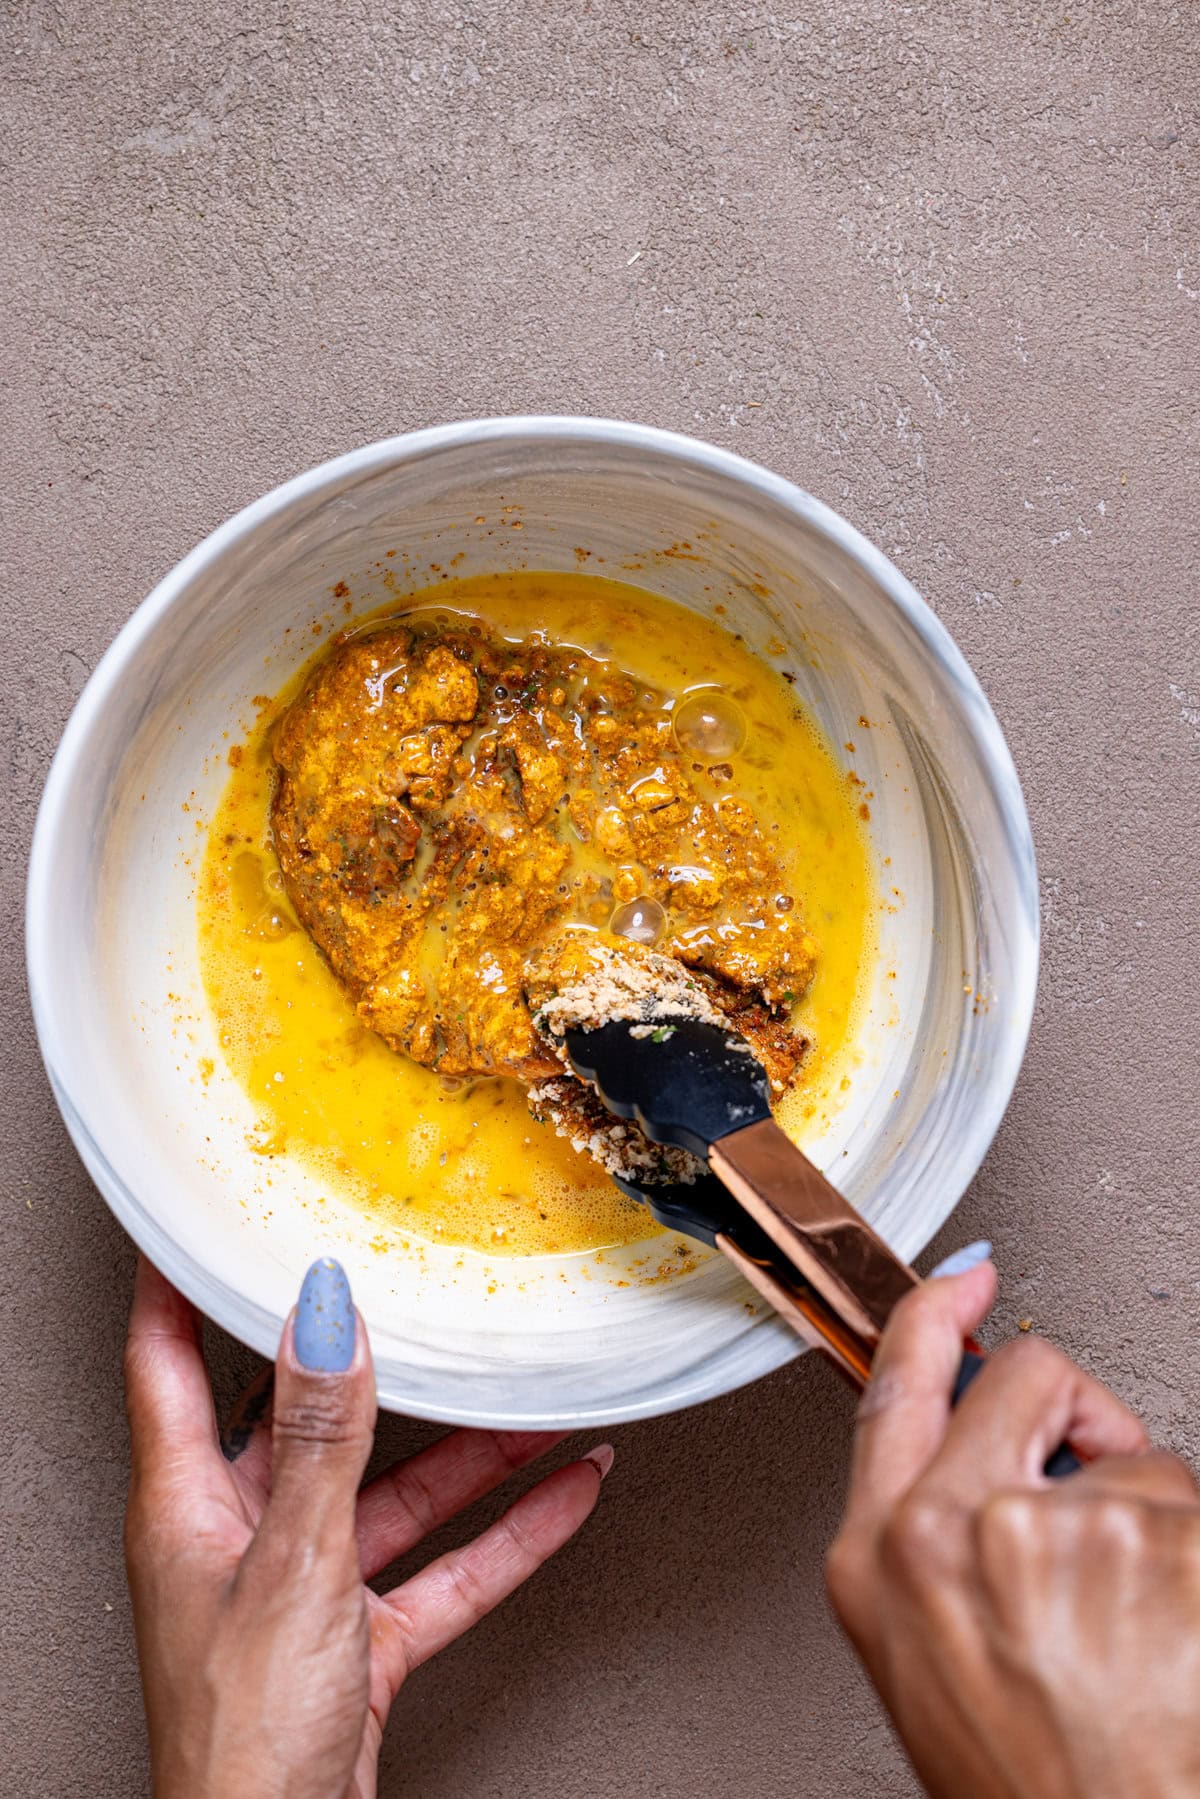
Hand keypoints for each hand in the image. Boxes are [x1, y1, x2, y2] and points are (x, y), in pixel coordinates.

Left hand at [124, 1254, 610, 1798]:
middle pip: (307, 1419)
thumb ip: (321, 1441)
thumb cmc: (239, 1750)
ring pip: (395, 1490)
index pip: (163, 1361)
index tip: (199, 1217)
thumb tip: (324, 1317)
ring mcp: (303, 1589)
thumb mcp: (292, 1569)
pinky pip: (442, 1566)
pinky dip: (504, 1532)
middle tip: (407, 1288)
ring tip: (539, 1400)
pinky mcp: (359, 1642)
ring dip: (472, 1451)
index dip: (176, 1283)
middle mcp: (239, 1536)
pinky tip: (561, 1493)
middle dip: (373, 1362)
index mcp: (186, 1505)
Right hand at [825, 1259, 1199, 1797]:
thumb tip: (988, 1460)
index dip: (935, 1314)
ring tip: (1143, 1628)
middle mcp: (951, 1527)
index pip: (897, 1386)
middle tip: (1103, 1476)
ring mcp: (1053, 1527)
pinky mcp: (1150, 1538)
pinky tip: (1177, 1634)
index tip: (969, 1281)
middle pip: (1026, 1380)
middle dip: (1079, 1411)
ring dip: (1156, 1525)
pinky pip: (1195, 1506)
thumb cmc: (1027, 1782)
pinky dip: (1198, 1561)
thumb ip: (936, 1537)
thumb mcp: (925, 1652)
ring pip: (1138, 1459)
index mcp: (880, 1557)